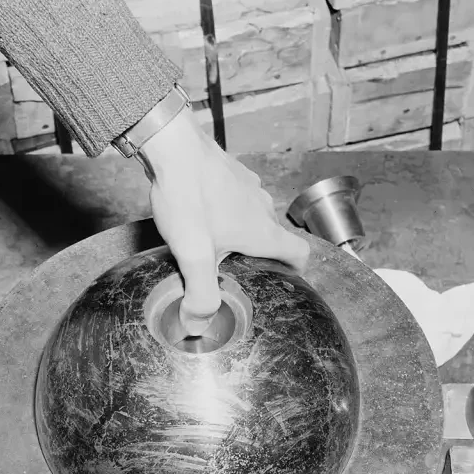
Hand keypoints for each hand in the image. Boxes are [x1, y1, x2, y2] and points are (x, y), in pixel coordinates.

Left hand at [140, 107, 309, 336]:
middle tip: (232, 271)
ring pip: (254, 216)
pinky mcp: (231, 172)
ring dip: (240, 232)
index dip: (296, 272)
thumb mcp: (193, 256)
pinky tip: (201, 214)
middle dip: (259, 256)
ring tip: (212, 244)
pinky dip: (226, 210)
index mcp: (263, 231)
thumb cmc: (188, 198)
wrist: (172, 145)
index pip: (300, 254)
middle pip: (273, 238)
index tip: (283, 282)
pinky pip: (236, 198)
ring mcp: (249, 186)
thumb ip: (200, 296)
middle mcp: (263, 207)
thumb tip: (198, 328)